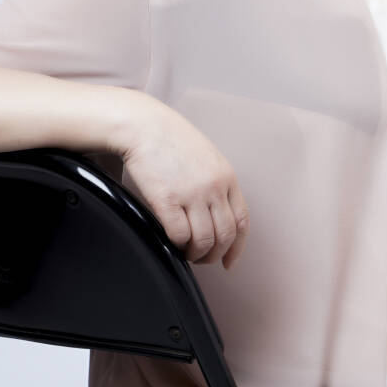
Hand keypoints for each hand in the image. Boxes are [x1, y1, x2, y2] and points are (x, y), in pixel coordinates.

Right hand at [115, 97, 249, 269]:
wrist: (144, 125)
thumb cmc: (170, 139)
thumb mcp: (206, 157)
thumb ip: (216, 184)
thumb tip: (215, 214)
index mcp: (227, 177)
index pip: (242, 221)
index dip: (236, 247)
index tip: (228, 261)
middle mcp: (214, 187)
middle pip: (225, 235)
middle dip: (214, 254)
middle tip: (202, 259)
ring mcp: (192, 194)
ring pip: (203, 240)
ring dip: (195, 254)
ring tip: (186, 253)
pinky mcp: (168, 199)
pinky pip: (179, 235)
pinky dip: (177, 245)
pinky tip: (172, 241)